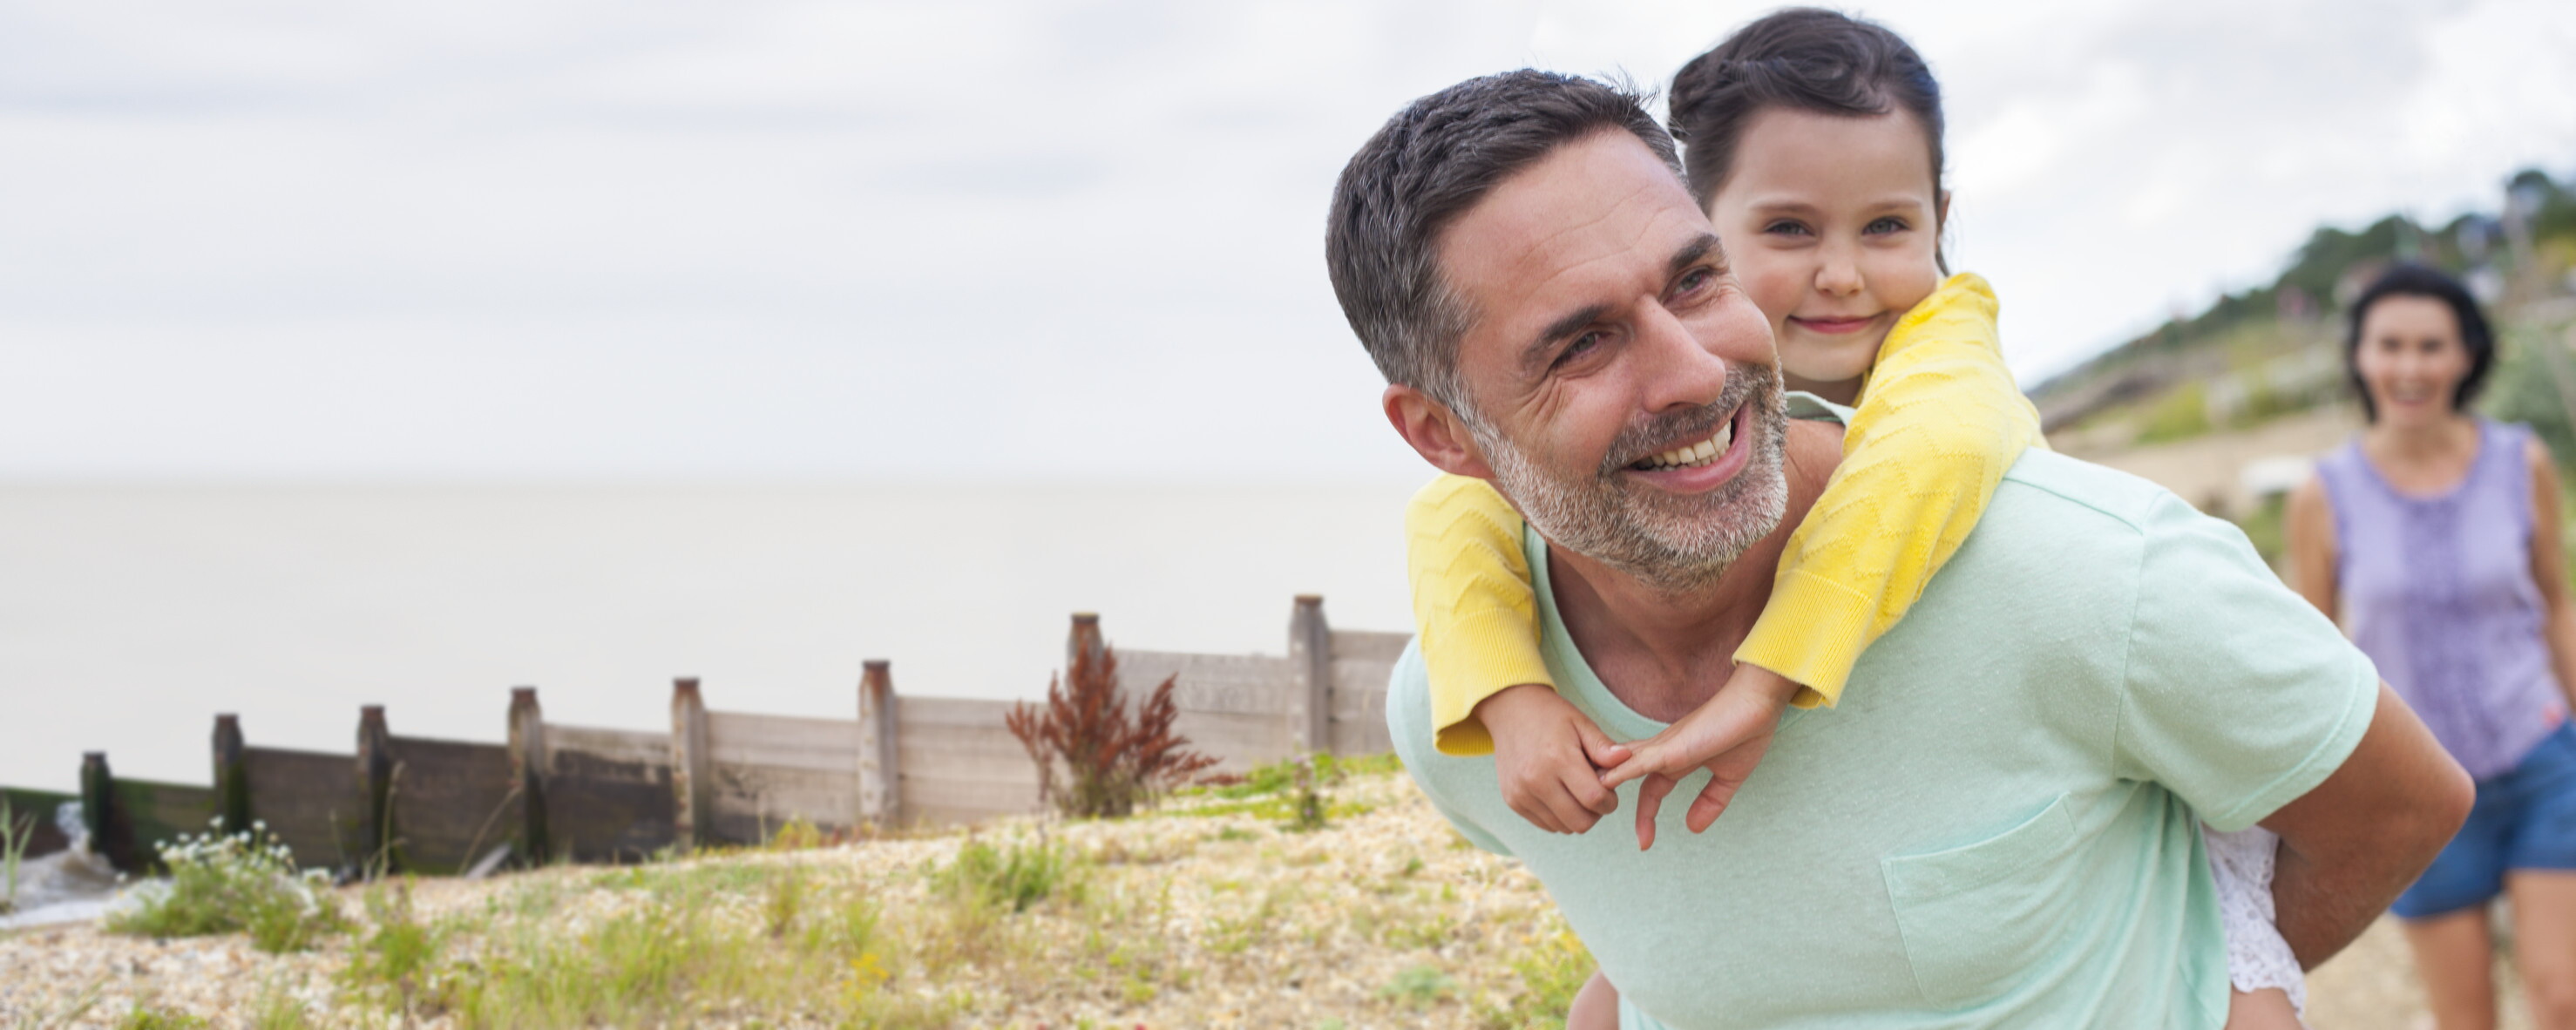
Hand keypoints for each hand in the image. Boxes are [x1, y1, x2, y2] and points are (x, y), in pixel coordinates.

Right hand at [1473, 683, 1631, 833]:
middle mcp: (1536, 780)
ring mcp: (1521, 793)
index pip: (1594, 799)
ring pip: (1563, 827)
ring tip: (1575, 790)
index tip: (1610, 791)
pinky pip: (1546, 825)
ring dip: (1576, 815)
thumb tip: (1626, 760)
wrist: (1509, 711)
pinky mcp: (1513, 801)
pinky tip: (1559, 794)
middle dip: (1595, 813)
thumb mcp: (1580, 723)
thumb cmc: (1550, 716)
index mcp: (1558, 758)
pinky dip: (1558, 816)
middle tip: (1595, 793)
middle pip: (1580, 822)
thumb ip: (1603, 746)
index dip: (1610, 801)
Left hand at [1599, 664, 1803, 849]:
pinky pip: (1641, 760)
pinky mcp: (1673, 745)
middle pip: (1630, 777)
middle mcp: (1665, 751)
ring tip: (1585, 800)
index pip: (1652, 791)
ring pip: (1626, 766)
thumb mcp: (1728, 778)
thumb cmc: (1746, 732)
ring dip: (1606, 782)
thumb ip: (1710, 801)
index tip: (1645, 843)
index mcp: (1678, 759)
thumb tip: (1692, 828)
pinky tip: (1605, 781)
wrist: (1759, 702)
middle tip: (1599, 824)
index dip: (1646, 816)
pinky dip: (1621, 771)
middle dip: (1614, 800)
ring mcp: (1666, 747)